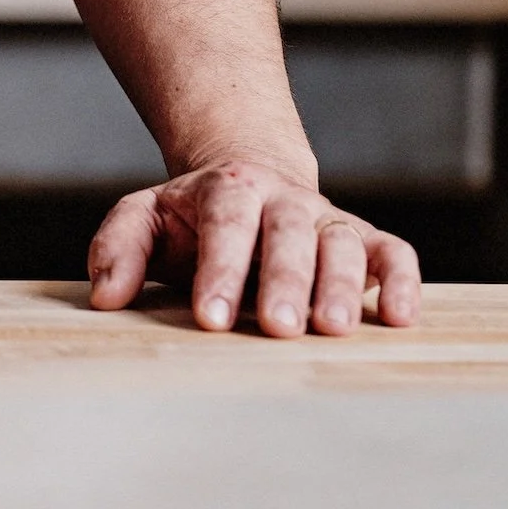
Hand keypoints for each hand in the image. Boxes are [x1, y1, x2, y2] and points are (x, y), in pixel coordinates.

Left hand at [89, 158, 420, 336]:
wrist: (247, 180)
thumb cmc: (192, 217)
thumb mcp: (146, 218)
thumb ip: (120, 247)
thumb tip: (105, 297)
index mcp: (227, 188)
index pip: (225, 223)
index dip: (219, 268)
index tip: (209, 317)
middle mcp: (283, 200)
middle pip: (289, 232)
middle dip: (285, 279)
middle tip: (278, 326)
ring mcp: (327, 218)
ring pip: (345, 243)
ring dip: (344, 285)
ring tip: (334, 328)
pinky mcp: (365, 239)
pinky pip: (393, 252)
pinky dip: (402, 281)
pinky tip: (401, 317)